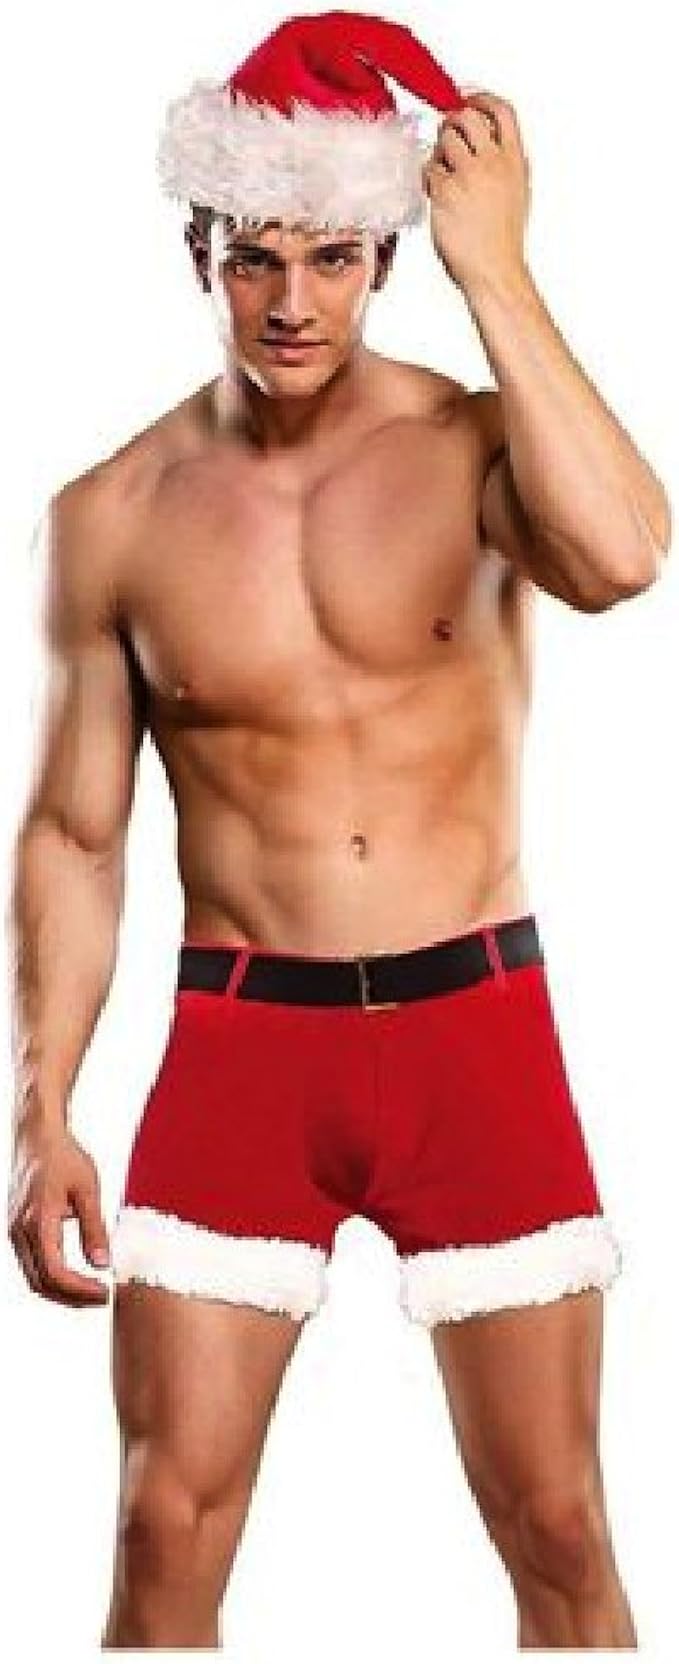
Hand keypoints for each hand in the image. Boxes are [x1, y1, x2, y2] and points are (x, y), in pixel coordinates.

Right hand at [7, 1121, 110, 1305]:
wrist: (38, 1137)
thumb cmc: (63, 1157)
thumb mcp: (88, 1189)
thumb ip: (94, 1228)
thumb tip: (102, 1264)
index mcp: (38, 1221)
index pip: (55, 1272)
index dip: (79, 1289)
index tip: (104, 1292)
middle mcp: (20, 1231)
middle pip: (41, 1283)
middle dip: (72, 1297)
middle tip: (101, 1298)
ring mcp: (15, 1232)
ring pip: (33, 1277)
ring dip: (61, 1291)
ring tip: (91, 1291)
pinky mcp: (18, 1230)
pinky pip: (31, 1264)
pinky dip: (52, 1277)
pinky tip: (75, 1276)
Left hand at [421, 90, 530, 295]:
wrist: (495, 271)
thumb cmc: (502, 241)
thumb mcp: (517, 192)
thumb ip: (504, 163)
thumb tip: (487, 141)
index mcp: (516, 160)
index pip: (502, 110)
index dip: (481, 97)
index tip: (465, 96)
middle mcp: (495, 162)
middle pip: (468, 117)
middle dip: (452, 122)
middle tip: (446, 138)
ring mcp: (470, 174)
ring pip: (446, 138)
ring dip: (438, 152)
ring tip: (443, 176)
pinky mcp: (446, 190)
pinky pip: (429, 168)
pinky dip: (428, 177)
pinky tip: (434, 194)